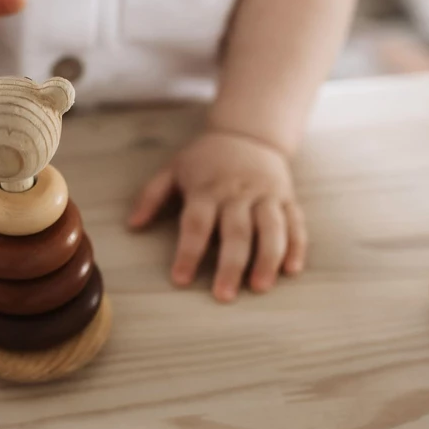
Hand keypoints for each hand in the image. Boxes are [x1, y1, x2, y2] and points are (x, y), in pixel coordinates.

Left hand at [128, 131, 307, 301]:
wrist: (247, 133)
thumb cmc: (205, 159)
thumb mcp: (173, 169)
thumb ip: (151, 196)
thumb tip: (132, 225)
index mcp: (207, 188)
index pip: (196, 223)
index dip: (188, 252)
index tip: (181, 279)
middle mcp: (237, 193)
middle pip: (236, 231)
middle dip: (230, 265)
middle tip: (223, 296)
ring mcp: (265, 194)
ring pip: (271, 229)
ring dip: (267, 259)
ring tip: (259, 287)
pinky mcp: (287, 197)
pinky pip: (296, 222)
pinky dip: (297, 246)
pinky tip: (292, 270)